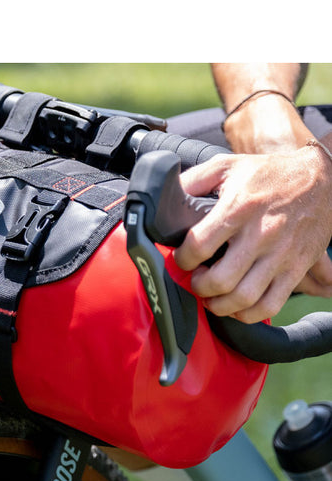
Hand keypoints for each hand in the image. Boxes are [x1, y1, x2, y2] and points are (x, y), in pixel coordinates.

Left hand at [173, 145, 331, 322]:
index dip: (182, 259)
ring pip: (244, 298)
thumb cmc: (268, 173)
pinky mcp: (296, 268)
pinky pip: (271, 304)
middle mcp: (261, 234)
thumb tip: (164, 198)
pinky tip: (236, 307)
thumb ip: (192, 181)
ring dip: (219, 305)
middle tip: (195, 280)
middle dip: (198, 287)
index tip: (181, 259)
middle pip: (221, 280)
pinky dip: (248, 314)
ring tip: (211, 296)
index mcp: (239, 208)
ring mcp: (281, 255)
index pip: (200, 245)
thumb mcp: (226, 166)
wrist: (322, 179)